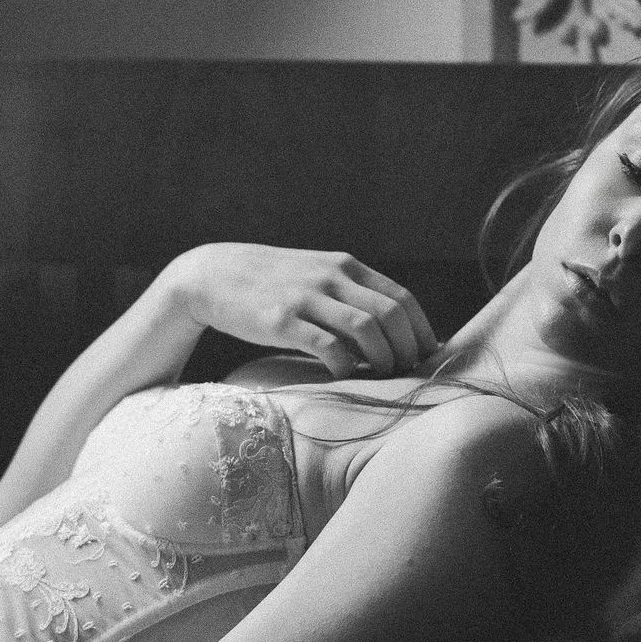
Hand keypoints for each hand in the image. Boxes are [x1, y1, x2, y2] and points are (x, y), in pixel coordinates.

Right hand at [162, 244, 438, 378]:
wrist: (213, 275)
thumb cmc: (270, 284)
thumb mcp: (315, 276)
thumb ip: (349, 295)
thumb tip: (389, 333)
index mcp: (345, 266)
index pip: (400, 298)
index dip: (421, 330)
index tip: (426, 356)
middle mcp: (331, 277)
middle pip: (390, 315)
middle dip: (407, 348)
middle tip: (408, 372)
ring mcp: (307, 297)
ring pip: (366, 328)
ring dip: (383, 358)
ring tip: (383, 375)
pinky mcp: (283, 320)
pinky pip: (328, 346)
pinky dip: (345, 365)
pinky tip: (344, 374)